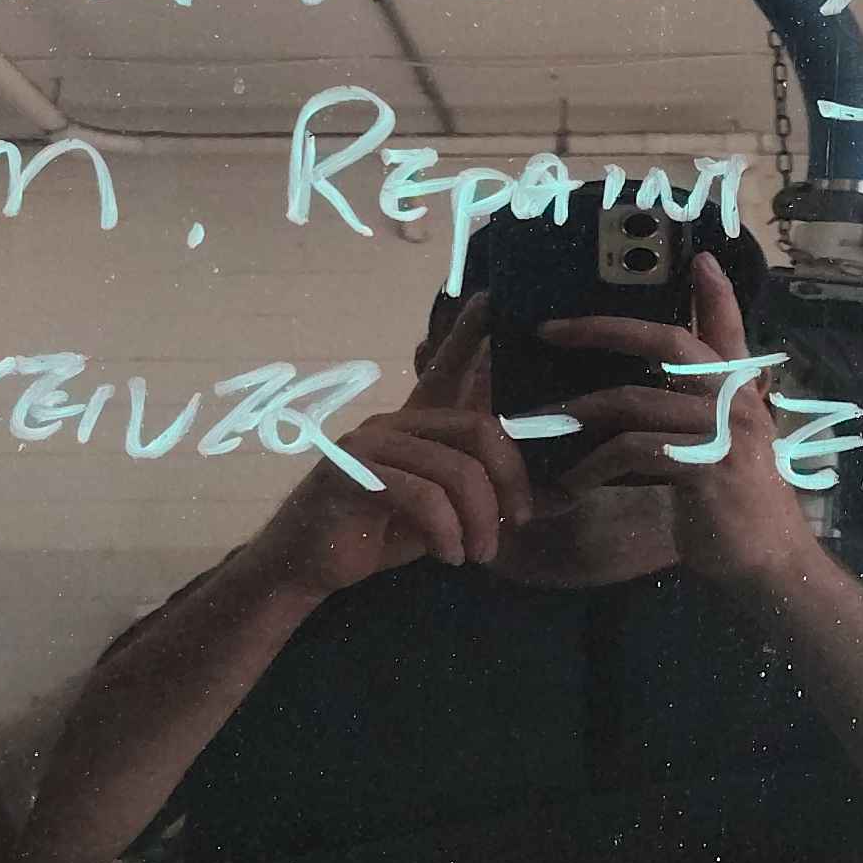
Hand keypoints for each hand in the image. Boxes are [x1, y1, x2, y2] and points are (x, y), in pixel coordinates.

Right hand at [242, 298, 535, 597]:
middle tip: (515, 524)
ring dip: (479, 520)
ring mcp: (370, 443)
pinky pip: (423, 496)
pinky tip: (449, 555)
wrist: (307, 565)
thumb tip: (555, 494)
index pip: (448, 369)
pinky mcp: (352, 474)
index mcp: (416, 424)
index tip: (490, 297)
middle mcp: (395, 422)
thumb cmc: (379, 534)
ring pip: (456, 470)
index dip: (469, 334)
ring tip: (476, 554)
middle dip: (509, 481)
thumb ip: (481, 493)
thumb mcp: (442, 513)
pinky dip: (446, 532)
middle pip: (478, 430)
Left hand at [547, 251, 820, 592]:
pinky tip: (573, 483)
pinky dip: (595, 466)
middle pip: (669, 343)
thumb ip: (690, 414)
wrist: (768, 562)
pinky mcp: (706, 469)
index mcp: (740, 391)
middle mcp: (736, 401)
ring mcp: (723, 433)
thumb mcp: (720, 447)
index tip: (698, 256)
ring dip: (580, 414)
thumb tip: (641, 393)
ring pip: (635, 401)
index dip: (715, 292)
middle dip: (603, 330)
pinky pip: (635, 451)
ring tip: (542, 424)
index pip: (727, 329)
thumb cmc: (734, 505)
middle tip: (551, 330)